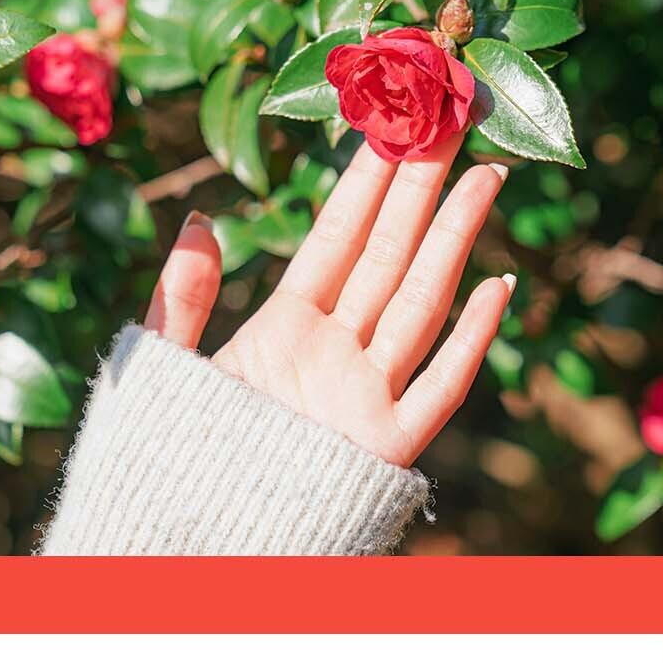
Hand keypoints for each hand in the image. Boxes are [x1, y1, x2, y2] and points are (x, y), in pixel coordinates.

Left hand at [145, 135, 514, 466]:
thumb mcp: (165, 366)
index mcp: (283, 328)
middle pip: (389, 256)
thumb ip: (181, 297)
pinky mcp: (385, 446)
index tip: (391, 123)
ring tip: (487, 177)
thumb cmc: (174, 455)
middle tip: (452, 120)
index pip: (336, 238)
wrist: (187, 541)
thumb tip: (199, 220)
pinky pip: (439, 386)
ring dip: (455, 241)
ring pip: (421, 304)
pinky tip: (497, 285)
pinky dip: (471, 340)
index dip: (365, 182)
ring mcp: (364, 396)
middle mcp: (333, 353)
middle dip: (421, 189)